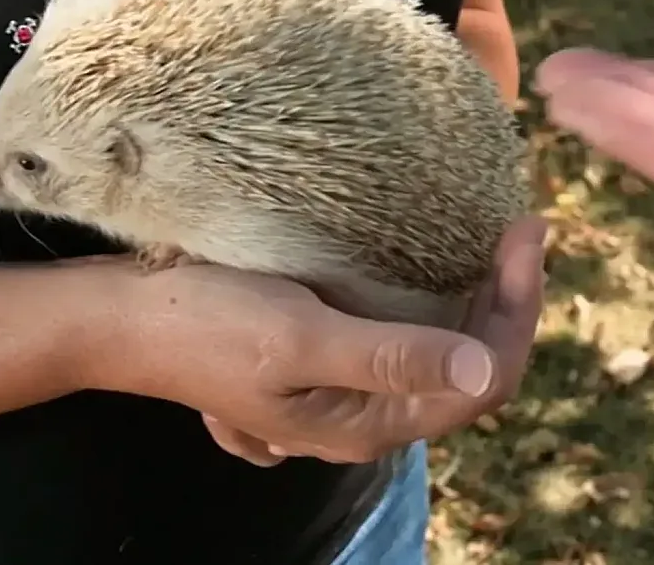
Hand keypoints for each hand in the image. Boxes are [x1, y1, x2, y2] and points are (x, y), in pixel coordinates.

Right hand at [76, 217, 545, 466]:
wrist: (128, 319)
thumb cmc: (207, 325)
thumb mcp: (298, 339)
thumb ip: (387, 357)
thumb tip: (478, 366)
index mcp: (368, 424)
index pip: (481, 380)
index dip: (517, 311)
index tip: (525, 234)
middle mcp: (369, 416)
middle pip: (472, 369)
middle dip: (509, 303)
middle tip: (521, 228)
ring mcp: (351, 389)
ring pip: (445, 352)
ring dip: (478, 301)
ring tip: (495, 239)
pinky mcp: (334, 359)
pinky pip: (411, 337)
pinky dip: (441, 300)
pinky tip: (444, 263)